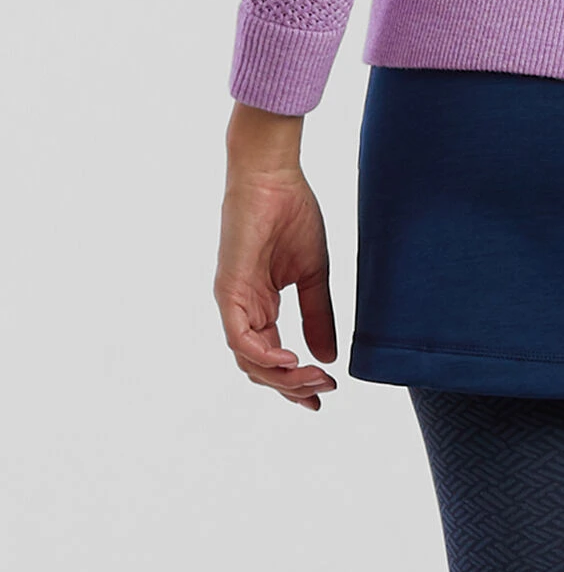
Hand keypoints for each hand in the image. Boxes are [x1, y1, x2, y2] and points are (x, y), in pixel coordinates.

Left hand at [215, 104, 338, 411]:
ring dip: (283, 377)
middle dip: (293, 386)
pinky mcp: (228, 292)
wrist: (273, 176)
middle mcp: (244, 310)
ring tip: (314, 380)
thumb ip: (318, 314)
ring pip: (250, 360)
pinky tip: (292, 361)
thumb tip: (327, 356)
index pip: (273, 357)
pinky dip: (264, 356)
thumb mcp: (314, 273)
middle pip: (260, 367)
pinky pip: (240, 338)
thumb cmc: (291, 213)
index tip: (323, 395)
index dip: (296, 381)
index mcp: (261, 304)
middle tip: (324, 391)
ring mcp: (233, 303)